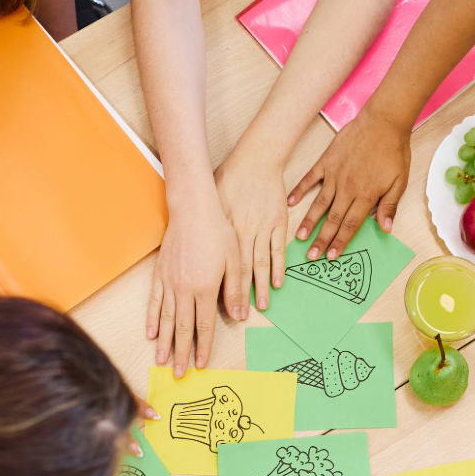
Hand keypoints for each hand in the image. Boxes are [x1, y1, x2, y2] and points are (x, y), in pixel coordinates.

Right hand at [148, 187, 243, 375]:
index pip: (204, 325)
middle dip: (181, 353)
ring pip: (166, 319)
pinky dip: (153, 319)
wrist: (193, 210)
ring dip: (164, 342)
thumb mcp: (235, 261)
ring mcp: (169, 282)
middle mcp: (184, 289)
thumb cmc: (218, 232)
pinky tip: (151, 333)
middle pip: (183, 328)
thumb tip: (240, 316)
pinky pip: (155, 302)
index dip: (203, 347)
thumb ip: (235, 290)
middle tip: (178, 374)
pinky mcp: (159, 274)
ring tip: (161, 361)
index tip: (201, 364)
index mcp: (205, 288)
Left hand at [215, 151, 290, 310]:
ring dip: (261, 287)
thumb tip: (196, 245)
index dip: (222, 287)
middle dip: (240, 296)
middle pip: (241, 271)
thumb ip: (208, 224)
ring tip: (262, 307)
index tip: (221, 305)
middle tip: (241, 317)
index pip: (222, 265)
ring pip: (261, 263)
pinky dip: (278, 267)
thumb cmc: (230, 177)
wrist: (256, 158)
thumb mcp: (212, 200)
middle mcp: (243, 232)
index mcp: (225, 228)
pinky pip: (278, 250)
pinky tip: (277, 283)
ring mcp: (262, 228)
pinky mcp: (278, 222)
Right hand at [289, 111, 412, 261]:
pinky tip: (291, 202)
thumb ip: (389, 205)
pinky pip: (310, 178)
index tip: (332, 256)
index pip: (351, 225)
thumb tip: (385, 228)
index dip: (341, 241)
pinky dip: (300, 190)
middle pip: (333, 219)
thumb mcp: (399, 181)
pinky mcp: (327, 161)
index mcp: (365, 195)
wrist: (383, 122)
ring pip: (320, 203)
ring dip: (310, 221)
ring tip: (300, 237)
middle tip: (312, 256)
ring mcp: (335, 174)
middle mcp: (347, 188)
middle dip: (322, 239)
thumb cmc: (394, 151)